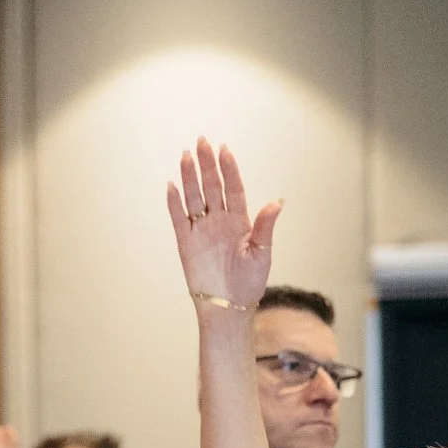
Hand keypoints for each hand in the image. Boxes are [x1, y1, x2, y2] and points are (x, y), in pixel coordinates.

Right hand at [165, 138, 281, 311]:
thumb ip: (265, 227)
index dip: (229, 169)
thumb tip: (276, 202)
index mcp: (240, 222)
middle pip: (212, 187)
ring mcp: (202, 230)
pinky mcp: (186, 243)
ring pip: (194, 198)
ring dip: (189, 178)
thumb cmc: (249, 283)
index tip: (225, 150)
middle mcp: (220, 221)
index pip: (233, 189)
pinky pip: (178, 219)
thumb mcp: (262, 254)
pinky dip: (174, 203)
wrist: (229, 306)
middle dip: (207, 165)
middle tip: (202, 142)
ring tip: (185, 156)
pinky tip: (171, 185)